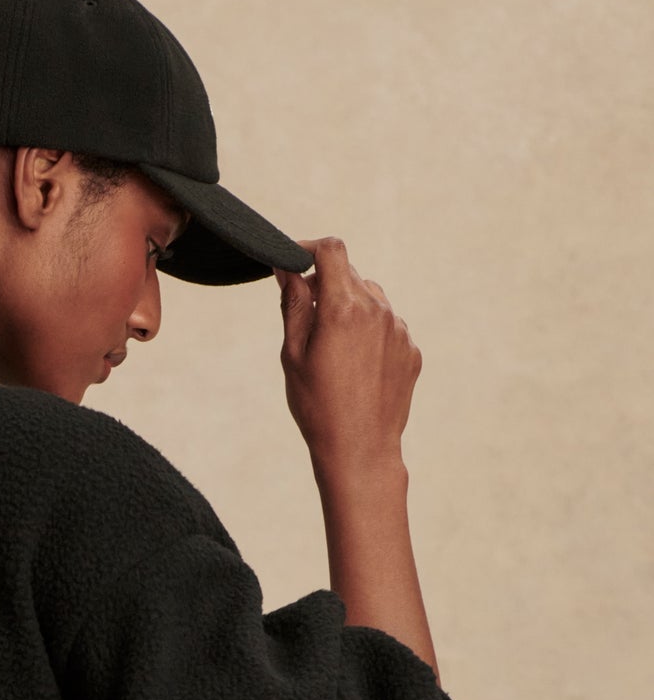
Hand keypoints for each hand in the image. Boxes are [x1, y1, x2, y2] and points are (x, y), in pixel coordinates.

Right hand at [273, 236, 421, 490]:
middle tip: (306, 318)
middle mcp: (378, 311)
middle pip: (350, 275)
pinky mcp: (411, 350)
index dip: (310, 248)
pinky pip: (387, 327)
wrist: (360, 451)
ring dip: (350, 309)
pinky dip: (369, 334)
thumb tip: (289, 269)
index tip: (295, 261)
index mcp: (344, 308)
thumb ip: (294, 304)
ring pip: (371, 300)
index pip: (332, 251)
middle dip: (326, 286)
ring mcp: (399, 330)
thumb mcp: (293, 354)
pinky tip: (355, 369)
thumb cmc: (318, 407)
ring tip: (333, 351)